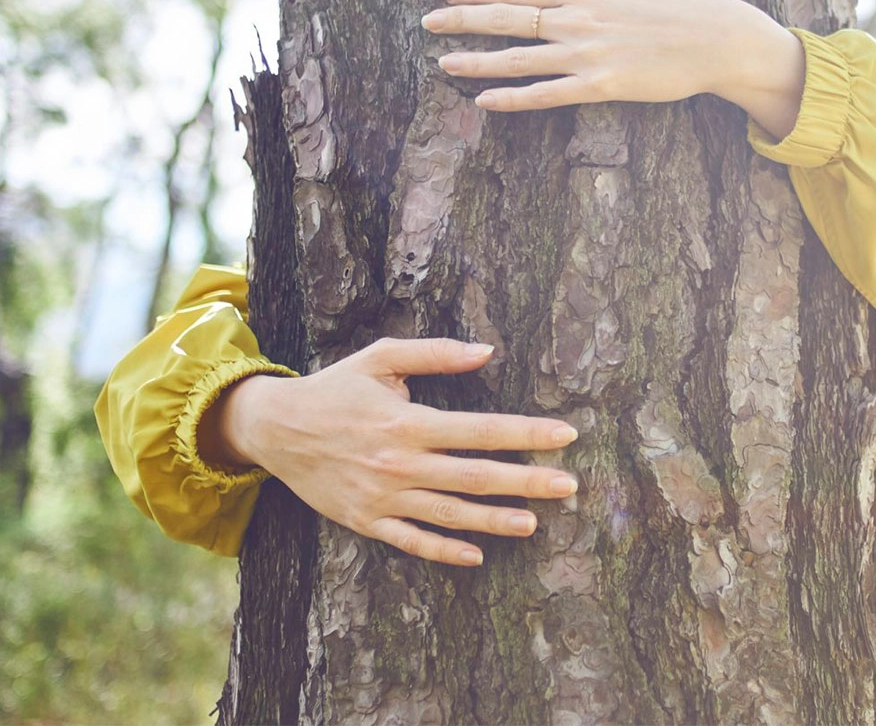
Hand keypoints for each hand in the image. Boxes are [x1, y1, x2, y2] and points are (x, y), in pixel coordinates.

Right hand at [200, 338, 578, 566]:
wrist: (274, 428)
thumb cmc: (335, 388)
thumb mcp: (381, 358)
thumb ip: (436, 354)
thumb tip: (487, 351)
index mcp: (408, 420)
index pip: (482, 429)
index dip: (526, 433)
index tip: (565, 435)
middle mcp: (400, 462)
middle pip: (475, 476)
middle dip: (527, 480)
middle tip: (569, 485)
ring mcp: (383, 496)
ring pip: (449, 513)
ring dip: (494, 520)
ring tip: (534, 523)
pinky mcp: (366, 520)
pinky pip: (411, 540)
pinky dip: (443, 551)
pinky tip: (476, 555)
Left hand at [421, 0, 806, 140]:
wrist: (720, 40)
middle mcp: (578, 19)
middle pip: (507, 19)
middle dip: (462, 19)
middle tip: (428, 21)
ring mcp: (587, 54)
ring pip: (518, 59)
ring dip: (476, 61)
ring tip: (444, 63)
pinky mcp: (602, 86)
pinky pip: (547, 94)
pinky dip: (513, 99)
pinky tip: (484, 102)